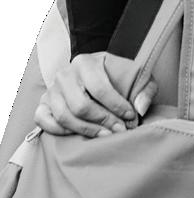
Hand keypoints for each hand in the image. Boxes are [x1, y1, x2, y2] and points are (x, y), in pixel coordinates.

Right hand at [33, 52, 158, 138]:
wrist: (99, 77)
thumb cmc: (119, 79)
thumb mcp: (138, 78)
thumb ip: (145, 90)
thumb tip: (140, 108)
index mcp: (86, 62)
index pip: (99, 88)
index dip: (116, 106)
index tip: (130, 117)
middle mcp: (65, 74)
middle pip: (81, 106)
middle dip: (103, 121)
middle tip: (119, 130)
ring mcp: (51, 90)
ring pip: (64, 116)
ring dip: (86, 130)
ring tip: (106, 135)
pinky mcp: (43, 104)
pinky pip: (44, 121)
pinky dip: (60, 131)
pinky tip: (80, 134)